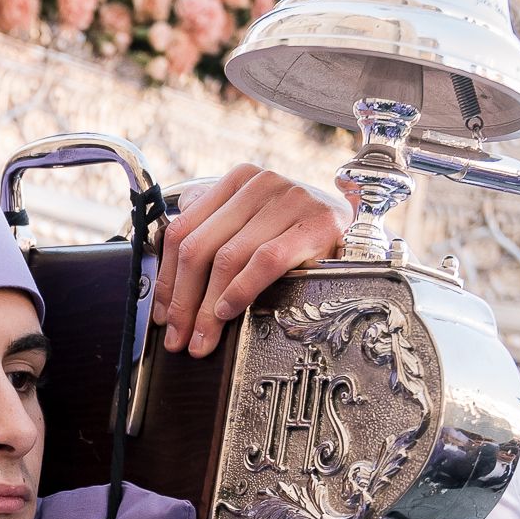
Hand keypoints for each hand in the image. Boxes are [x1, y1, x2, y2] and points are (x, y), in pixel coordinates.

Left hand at [155, 164, 351, 358]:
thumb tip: (169, 286)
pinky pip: (265, 261)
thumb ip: (213, 237)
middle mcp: (260, 184)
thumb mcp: (252, 226)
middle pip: (200, 247)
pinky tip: (229, 311)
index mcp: (237, 181)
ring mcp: (289, 200)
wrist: (355, 228)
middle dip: (184, 300)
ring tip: (203, 337)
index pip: (183, 231)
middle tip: (179, 337)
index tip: (163, 315)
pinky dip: (241, 289)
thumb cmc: (297, 234)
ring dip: (208, 307)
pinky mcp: (315, 224)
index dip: (168, 279)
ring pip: (228, 258)